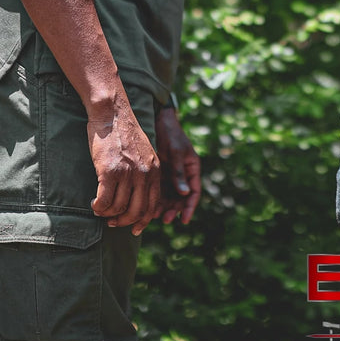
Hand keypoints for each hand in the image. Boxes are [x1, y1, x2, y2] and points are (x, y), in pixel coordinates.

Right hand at [88, 98, 162, 234]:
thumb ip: (145, 171)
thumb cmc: (124, 133)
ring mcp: (128, 173)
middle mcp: (144, 174)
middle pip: (137, 211)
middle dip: (125, 222)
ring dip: (108, 215)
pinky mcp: (110, 171)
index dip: (143, 220)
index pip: (153, 204)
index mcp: (154, 170)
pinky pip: (105, 201)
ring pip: (119, 208)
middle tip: (113, 223)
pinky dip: (98, 207)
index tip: (134, 228)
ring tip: (101, 211)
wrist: (112, 113)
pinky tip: (94, 204)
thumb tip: (139, 194)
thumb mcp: (144, 152)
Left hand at [154, 107, 200, 224]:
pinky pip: (156, 190)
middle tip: (165, 219)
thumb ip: (178, 172)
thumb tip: (184, 193)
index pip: (194, 192)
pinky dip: (153, 199)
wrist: (156, 120)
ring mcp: (169, 174)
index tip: (183, 220)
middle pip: (180, 198)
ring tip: (153, 215)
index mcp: (191, 168)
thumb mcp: (175, 151)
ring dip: (162, 207)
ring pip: (168, 196)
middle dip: (173, 210)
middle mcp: (181, 174)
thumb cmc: (169, 133)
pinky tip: (145, 206)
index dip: (189, 207)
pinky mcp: (157, 173)